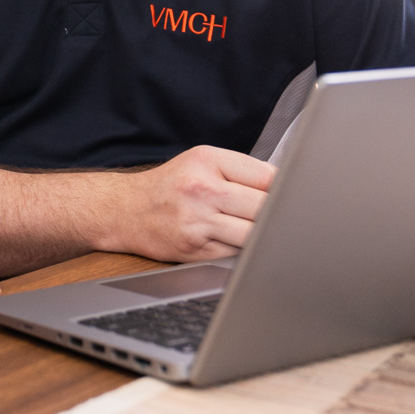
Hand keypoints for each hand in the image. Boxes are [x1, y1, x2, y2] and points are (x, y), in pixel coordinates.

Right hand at [110, 146, 275, 261]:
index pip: (266, 176)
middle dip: (275, 214)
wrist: (124, 209)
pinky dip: (242, 249)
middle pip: (264, 207)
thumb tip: (284, 187)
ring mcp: (197, 221)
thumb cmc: (168, 186)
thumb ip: (239, 171)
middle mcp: (201, 188)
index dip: (284, 189)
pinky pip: (235, 252)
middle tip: (282, 217)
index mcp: (207, 160)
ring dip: (261, 234)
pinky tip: (235, 241)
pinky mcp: (194, 249)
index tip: (290, 196)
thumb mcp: (200, 162)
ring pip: (253, 234)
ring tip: (258, 230)